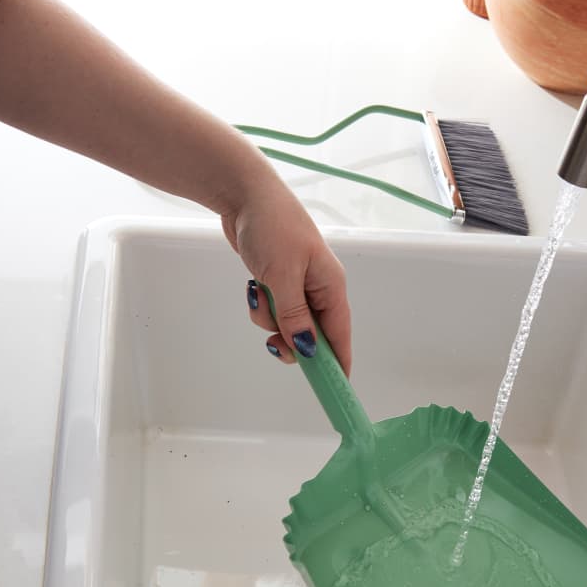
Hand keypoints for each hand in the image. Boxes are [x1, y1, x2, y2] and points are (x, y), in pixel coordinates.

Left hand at [225, 175, 351, 375]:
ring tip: (258, 295)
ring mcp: (298, 285)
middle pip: (313, 335)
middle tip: (272, 340)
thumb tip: (308, 349)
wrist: (245, 194)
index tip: (335, 391)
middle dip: (291, 340)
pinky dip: (261, 306)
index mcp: (331, 287)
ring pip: (287, 324)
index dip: (339, 365)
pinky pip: (273, 310)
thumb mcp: (283, 276)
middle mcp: (319, 289)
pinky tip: (253, 286)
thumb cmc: (272, 227)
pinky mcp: (278, 281)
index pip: (341, 336)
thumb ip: (295, 316)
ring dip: (269, 320)